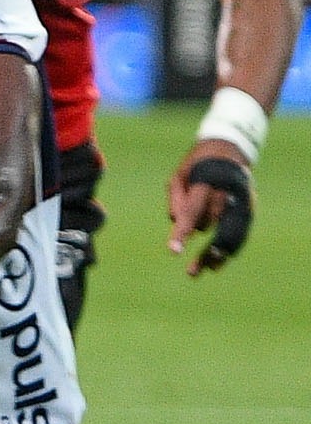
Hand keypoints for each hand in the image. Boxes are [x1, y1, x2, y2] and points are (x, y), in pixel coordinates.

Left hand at [167, 141, 255, 274]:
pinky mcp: (250, 207)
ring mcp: (243, 199)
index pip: (193, 211)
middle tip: (192, 272)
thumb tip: (177, 223)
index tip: (173, 251)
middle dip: (206, 250)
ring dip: (221, 254)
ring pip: (233, 232)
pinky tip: (219, 262)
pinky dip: (232, 247)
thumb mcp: (178, 176)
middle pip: (216, 226)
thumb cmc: (196, 166)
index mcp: (207, 182)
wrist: (228, 150)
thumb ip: (176, 199)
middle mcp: (228, 192)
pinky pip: (242, 231)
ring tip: (207, 270)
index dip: (182, 232)